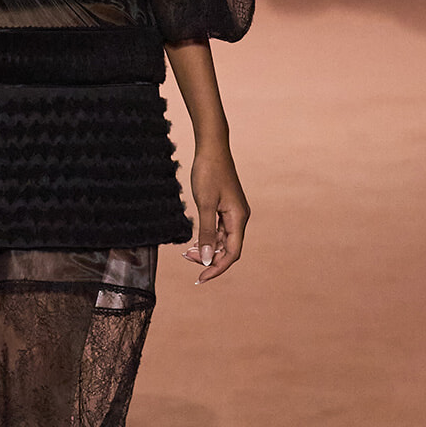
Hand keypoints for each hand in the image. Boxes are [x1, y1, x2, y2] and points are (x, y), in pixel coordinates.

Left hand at [184, 144, 249, 283]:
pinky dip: (208, 238)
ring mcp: (233, 212)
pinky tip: (195, 241)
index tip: (201, 278)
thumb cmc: (209, 172)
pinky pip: (219, 230)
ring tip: (187, 251)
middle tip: (186, 257)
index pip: (232, 254)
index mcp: (238, 218)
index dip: (217, 268)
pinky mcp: (226, 207)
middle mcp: (239, 217)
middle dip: (209, 258)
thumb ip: (207, 233)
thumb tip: (207, 259)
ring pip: (223, 240)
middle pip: (228, 249)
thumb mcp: (205, 204)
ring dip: (207, 249)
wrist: (211, 148)